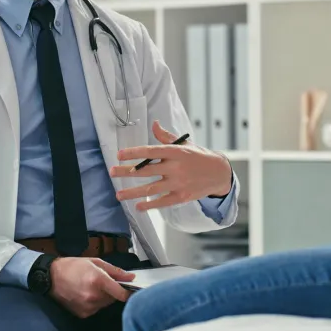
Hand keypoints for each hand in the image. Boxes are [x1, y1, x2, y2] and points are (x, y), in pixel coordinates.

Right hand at [48, 257, 134, 317]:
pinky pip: (96, 309)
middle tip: (102, 281)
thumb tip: (131, 277)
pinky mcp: (82, 313)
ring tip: (91, 286)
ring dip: (103, 297)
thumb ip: (115, 271)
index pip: (121, 293)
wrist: (51, 277)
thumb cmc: (73, 266)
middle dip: (112, 290)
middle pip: (114, 298)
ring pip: (105, 304)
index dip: (128, 292)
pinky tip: (85, 293)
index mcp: (98, 280)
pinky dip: (94, 302)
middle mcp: (93, 296)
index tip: (130, 289)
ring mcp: (87, 306)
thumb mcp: (96, 262)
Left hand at [110, 121, 232, 211]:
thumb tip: (154, 124)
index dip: (134, 153)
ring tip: (118, 194)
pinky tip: (138, 206)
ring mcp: (179, 183)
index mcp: (176, 152)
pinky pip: (162, 202)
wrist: (219, 173)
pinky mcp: (182, 196)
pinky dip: (149, 205)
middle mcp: (176, 167)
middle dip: (126, 171)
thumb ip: (167, 137)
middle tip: (112, 172)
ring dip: (132, 192)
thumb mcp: (184, 144)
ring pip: (151, 188)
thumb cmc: (198, 156)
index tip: (119, 154)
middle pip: (146, 170)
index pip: (151, 151)